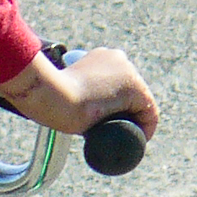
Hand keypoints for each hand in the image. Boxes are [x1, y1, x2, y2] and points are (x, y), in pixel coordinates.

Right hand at [0, 47, 158, 139]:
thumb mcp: (57, 90)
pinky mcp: (134, 89)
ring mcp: (128, 73)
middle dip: (126, 113)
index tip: (107, 122)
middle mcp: (118, 58)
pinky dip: (145, 128)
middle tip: (114, 134)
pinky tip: (139, 139)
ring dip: (136, 121)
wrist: (51, 95)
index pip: (115, 84)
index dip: (116, 106)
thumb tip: (54, 104)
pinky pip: (149, 112)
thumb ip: (63, 91)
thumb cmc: (48, 95)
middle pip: (131, 93)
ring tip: (124, 139)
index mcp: (100, 56)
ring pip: (141, 102)